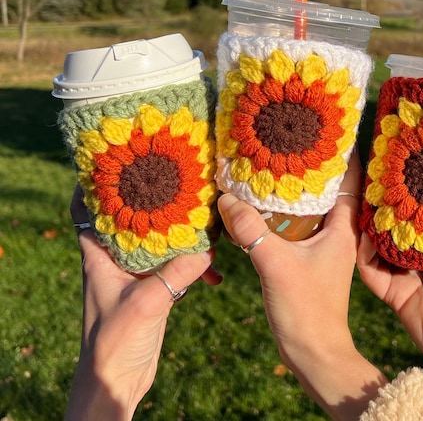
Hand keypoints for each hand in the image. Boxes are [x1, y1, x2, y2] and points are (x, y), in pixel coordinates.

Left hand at [65, 186, 221, 420]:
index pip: (88, 212)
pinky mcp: (153, 289)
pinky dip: (190, 261)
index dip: (96, 187)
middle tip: (173, 179)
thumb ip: (177, 274)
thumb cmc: (114, 343)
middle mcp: (115, 260)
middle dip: (149, 200)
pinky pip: (173, 264)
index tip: (117, 165)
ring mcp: (135, 274)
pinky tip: (212, 263)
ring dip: (175, 230)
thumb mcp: (146, 303)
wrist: (116, 381)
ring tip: (200, 214)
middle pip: (129, 219)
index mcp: (99, 257)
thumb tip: (207, 250)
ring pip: (154, 240)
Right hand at [218, 151, 387, 420]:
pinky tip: (264, 201)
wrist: (314, 353)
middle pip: (331, 187)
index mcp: (344, 229)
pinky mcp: (309, 256)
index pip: (352, 179)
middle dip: (315, 163)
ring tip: (277, 159)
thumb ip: (252, 231)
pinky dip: (284, 209)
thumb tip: (227, 199)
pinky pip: (298, 222)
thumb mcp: (277, 266)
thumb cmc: (307, 311)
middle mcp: (338, 232)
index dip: (345, 151)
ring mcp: (323, 244)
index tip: (331, 125)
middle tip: (295, 135)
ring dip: (298, 186)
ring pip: (313, 205)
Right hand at [357, 168, 422, 396]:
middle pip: (395, 223)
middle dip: (384, 203)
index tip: (400, 161)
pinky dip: (363, 254)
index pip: (421, 208)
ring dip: (368, 224)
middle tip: (371, 176)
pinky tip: (364, 236)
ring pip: (378, 243)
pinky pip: (370, 270)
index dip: (411, 187)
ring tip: (360, 200)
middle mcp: (421, 254)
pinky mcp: (393, 293)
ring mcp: (405, 273)